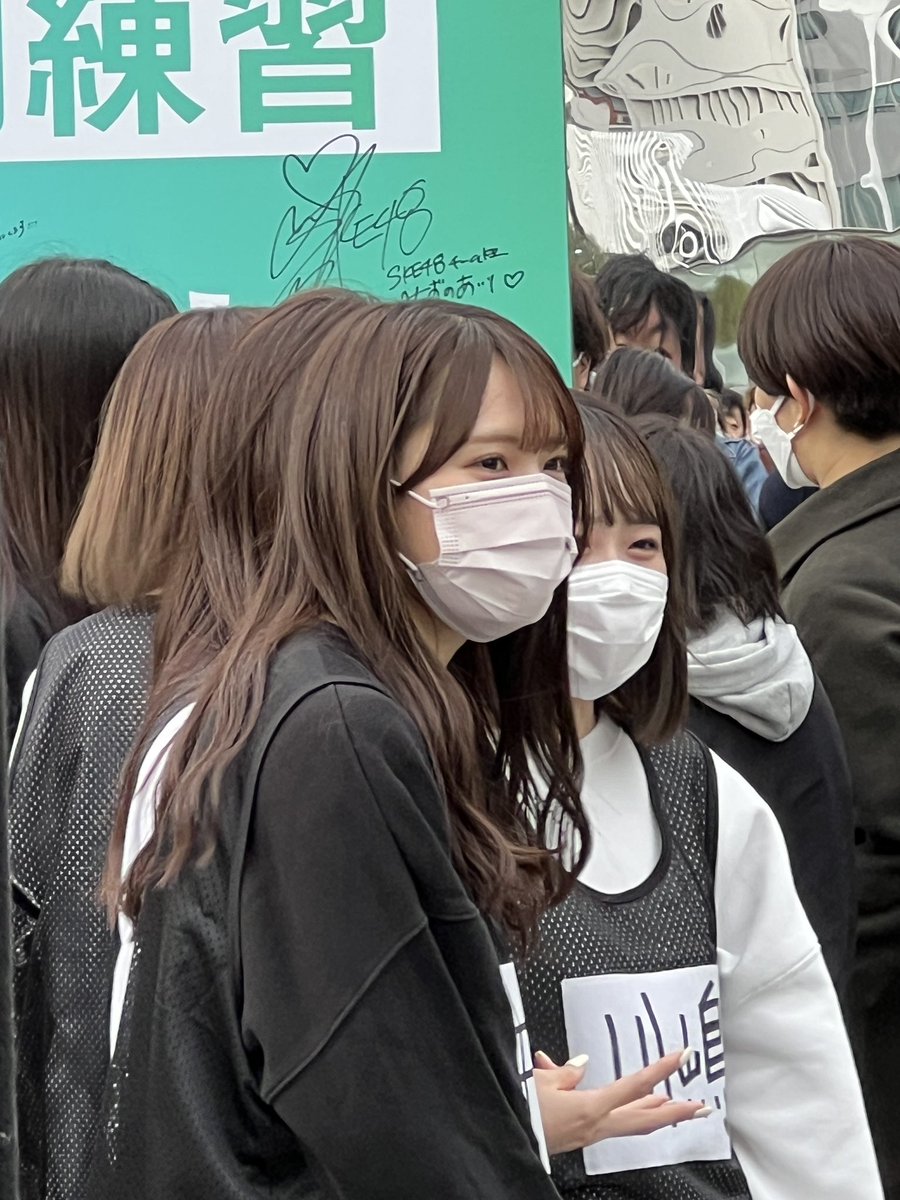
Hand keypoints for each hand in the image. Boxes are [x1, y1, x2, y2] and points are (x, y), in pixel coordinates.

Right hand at [534, 1049, 710, 1155]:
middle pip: (646, 1118)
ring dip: (658, 1116)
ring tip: (678, 1107)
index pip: (634, 1085)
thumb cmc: (524, 1111)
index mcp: (591, 1107)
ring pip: (634, 1124)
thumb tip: (581, 1064)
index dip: (661, 1070)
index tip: (681, 1056)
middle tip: (702, 1106)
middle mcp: (597, 1125)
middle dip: (677, 1112)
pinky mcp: (583, 1137)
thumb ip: (567, 1072)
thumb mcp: (543, 1083)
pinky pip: (616, 1125)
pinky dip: (632, 1116)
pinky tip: (634, 1109)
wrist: (509, 1138)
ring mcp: (592, 1134)